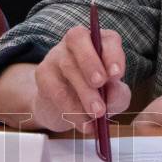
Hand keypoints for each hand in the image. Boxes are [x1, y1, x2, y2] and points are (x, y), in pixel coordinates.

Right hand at [0, 24, 129, 133]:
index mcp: (101, 41)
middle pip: (79, 42)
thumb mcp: (115, 95)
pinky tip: (84, 123)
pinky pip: (55, 90)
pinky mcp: (43, 73)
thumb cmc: (99, 95)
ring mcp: (56, 55)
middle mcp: (77, 42)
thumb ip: (118, 93)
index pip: (107, 38)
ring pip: (68, 67)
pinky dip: (71, 109)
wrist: (69, 109)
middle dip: (91, 63)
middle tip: (100, 84)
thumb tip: (113, 92)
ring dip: (84, 93)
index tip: (117, 74)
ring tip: (97, 114)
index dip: (112, 54)